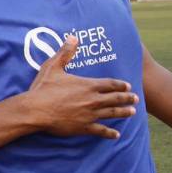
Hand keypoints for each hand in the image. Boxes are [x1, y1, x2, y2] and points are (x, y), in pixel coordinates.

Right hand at [22, 36, 137, 138]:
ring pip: (112, 113)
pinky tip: (116, 134)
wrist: (35, 110)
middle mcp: (93, 100)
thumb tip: (73, 38)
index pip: (110, 84)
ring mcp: (90, 114)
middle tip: (136, 99)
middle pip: (115, 98)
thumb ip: (65, 53)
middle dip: (127, 98)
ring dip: (123, 112)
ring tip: (132, 112)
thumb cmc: (43, 88)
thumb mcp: (53, 67)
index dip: (120, 85)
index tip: (128, 86)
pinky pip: (101, 130)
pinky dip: (109, 133)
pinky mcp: (83, 127)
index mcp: (87, 85)